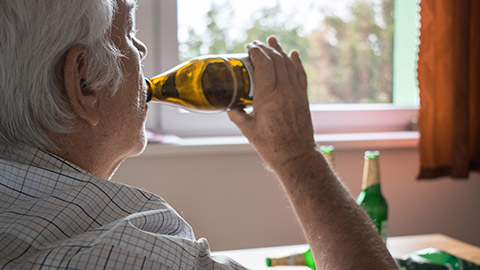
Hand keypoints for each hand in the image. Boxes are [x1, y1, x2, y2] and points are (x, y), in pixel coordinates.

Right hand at [228, 36, 315, 168]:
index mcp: (267, 97)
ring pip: (289, 64)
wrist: (295, 156)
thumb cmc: (271, 146)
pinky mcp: (302, 98)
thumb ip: (237, 114)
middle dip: (266, 48)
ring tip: (272, 41)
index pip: (263, 64)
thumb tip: (230, 106)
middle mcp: (284, 91)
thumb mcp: (247, 129)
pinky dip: (296, 62)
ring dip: (280, 50)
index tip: (249, 47)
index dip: (256, 52)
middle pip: (276, 60)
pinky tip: (293, 54)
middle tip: (256, 44)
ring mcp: (295, 93)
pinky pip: (300, 75)